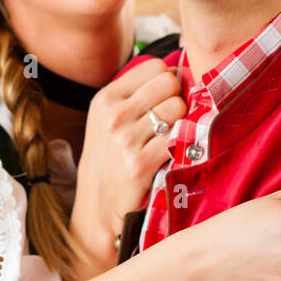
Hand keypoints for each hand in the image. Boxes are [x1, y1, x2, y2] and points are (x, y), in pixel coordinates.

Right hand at [70, 58, 185, 266]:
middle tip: (171, 121)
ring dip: (182, 123)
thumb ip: (136, 96)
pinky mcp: (139, 164)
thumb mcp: (109, 122)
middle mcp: (112, 115)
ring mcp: (125, 140)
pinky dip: (182, 144)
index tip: (165, 100)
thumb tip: (179, 70)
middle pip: (169, 83)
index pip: (154, 66)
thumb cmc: (109, 165)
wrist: (97, 214)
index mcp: (105, 99)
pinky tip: (174, 155)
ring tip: (170, 140)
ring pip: (177, 108)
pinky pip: (178, 138)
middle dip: (177, 99)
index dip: (167, 81)